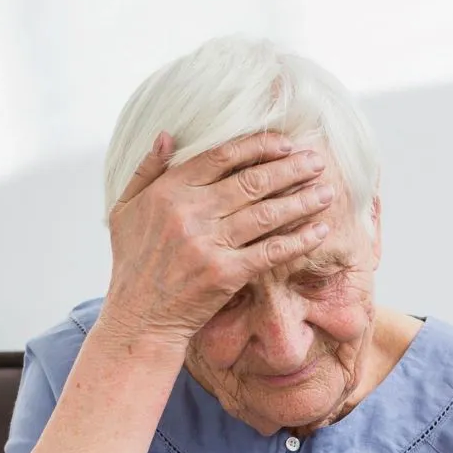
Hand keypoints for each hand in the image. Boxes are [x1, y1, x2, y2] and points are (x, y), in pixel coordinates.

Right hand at [100, 130, 335, 347]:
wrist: (139, 316)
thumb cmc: (133, 262)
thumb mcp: (125, 209)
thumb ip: (146, 170)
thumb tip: (167, 135)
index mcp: (168, 190)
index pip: (221, 156)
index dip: (258, 146)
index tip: (285, 143)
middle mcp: (190, 212)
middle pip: (251, 181)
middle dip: (290, 168)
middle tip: (317, 161)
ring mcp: (208, 243)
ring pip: (265, 214)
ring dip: (301, 200)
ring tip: (327, 191)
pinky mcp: (225, 274)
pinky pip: (270, 252)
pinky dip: (298, 240)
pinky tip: (320, 230)